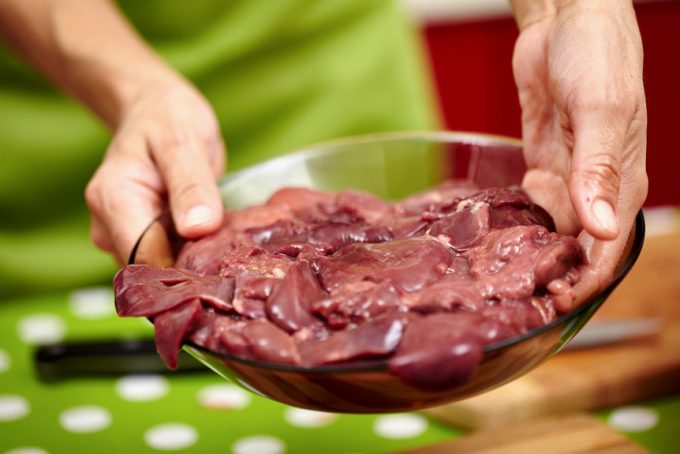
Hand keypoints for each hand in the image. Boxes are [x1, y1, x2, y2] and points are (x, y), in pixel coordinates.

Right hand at [85, 75, 224, 262]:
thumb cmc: (168, 118)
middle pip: (153, 269)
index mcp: (112, 199)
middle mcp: (108, 226)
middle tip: (230, 243)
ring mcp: (122, 236)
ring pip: (163, 268)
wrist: (156, 111)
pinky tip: (211, 234)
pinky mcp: (141, 240)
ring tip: (222, 232)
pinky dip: (192, 252)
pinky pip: (169, 259)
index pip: (145, 258)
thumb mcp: (185, 142)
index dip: (185, 266)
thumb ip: (192, 185)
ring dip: (194, 259)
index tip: (222, 258)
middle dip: (192, 264)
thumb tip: (198, 228)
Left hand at [512, 0, 647, 298]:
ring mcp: (569, 177)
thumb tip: (600, 228)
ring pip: (552, 232)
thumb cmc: (598, 56)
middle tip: (516, 296)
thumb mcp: (602, 110)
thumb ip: (599, 169)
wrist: (565, 23)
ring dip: (531, 254)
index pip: (606, 251)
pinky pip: (532, 206)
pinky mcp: (544, 164)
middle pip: (577, 250)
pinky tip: (497, 232)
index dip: (583, 282)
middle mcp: (597, 188)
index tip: (553, 302)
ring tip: (499, 273)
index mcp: (623, 182)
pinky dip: (518, 221)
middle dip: (553, 276)